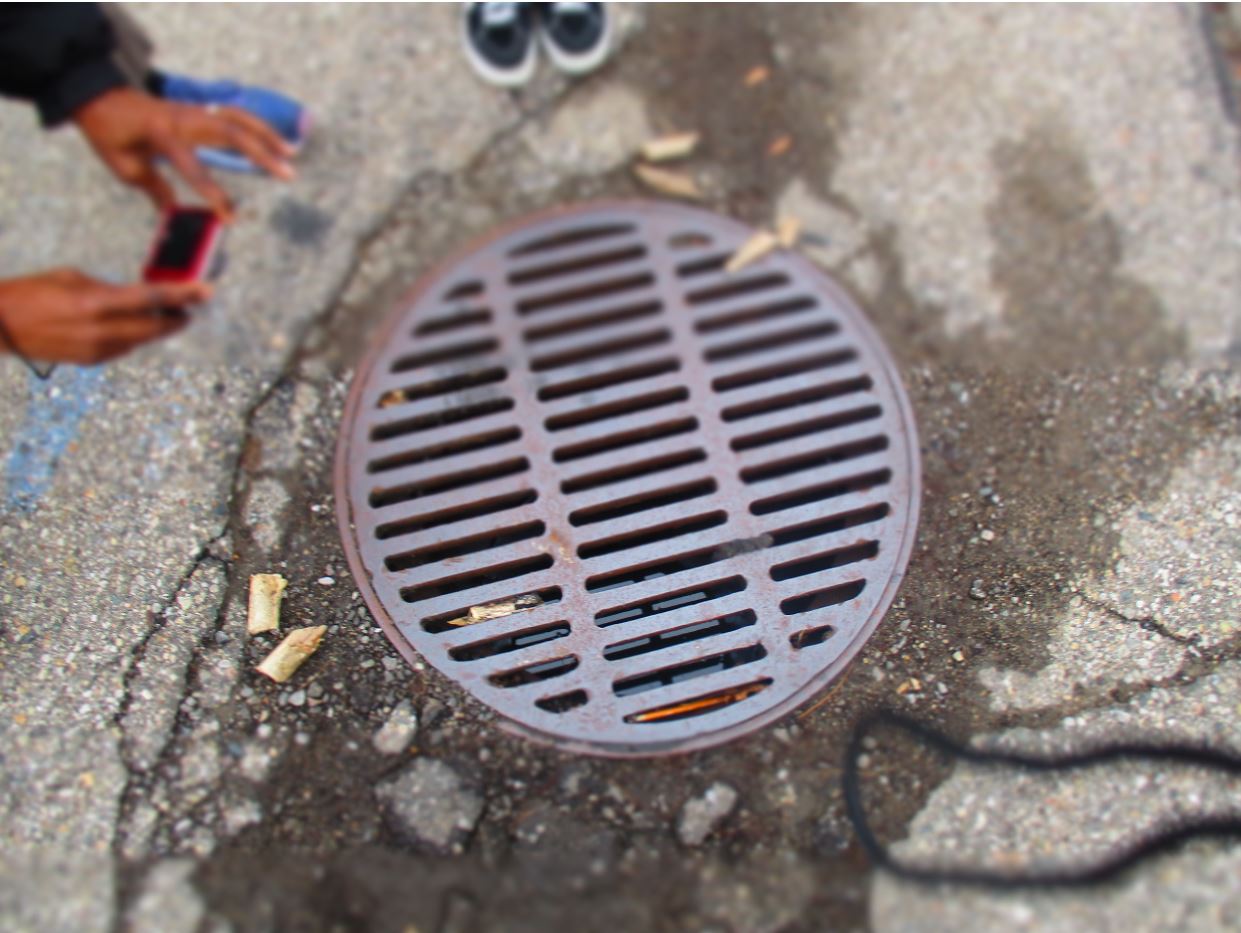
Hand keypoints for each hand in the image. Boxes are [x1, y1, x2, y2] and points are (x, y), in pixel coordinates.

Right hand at [0, 269, 210, 364]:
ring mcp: (95, 349)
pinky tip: (132, 328)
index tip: (206, 292)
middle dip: (177, 319)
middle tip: (191, 310)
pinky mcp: (90, 360)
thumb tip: (136, 297)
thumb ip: (108, 287)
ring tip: (166, 317)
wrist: (0, 325)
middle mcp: (100, 329)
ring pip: (141, 340)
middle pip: (154, 327)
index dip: (183, 296)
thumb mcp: (71, 278)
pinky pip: (123, 349)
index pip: (151, 298)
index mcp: (95, 302)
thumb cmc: (31, 293)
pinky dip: (132, 338)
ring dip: (155, 329)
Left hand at [73, 86, 295, 219]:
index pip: (193, 167)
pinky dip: (255, 125)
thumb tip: (176, 214)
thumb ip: (155, 189)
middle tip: (288, 173)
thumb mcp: (124, 166)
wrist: (98, 95)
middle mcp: (182, 119)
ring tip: (291, 153)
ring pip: (238, 118)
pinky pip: (232, 114)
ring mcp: (192, 110)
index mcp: (160, 135)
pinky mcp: (197, 109)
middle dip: (262, 154)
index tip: (230, 218)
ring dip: (267, 135)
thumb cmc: (108, 132)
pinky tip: (273, 138)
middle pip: (231, 132)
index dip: (213, 194)